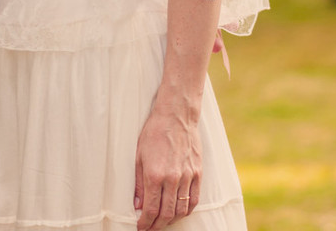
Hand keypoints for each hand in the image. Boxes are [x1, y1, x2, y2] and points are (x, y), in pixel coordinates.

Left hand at [133, 107, 200, 230]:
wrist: (176, 116)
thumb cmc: (154, 132)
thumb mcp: (139, 156)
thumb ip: (139, 183)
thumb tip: (138, 205)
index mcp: (155, 174)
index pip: (151, 209)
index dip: (146, 223)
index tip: (142, 228)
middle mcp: (172, 179)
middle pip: (166, 213)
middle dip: (157, 225)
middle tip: (150, 228)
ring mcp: (187, 177)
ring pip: (181, 210)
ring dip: (171, 220)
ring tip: (163, 221)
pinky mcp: (197, 173)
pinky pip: (194, 200)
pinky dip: (186, 211)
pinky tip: (180, 212)